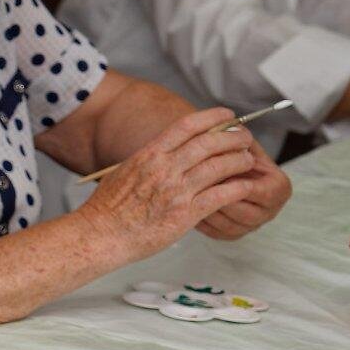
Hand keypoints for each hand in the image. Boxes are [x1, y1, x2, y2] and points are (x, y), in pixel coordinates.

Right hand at [77, 107, 257, 260]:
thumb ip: (148, 161)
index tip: (227, 115)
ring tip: (248, 160)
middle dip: (233, 137)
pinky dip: (237, 188)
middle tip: (245, 138)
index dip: (212, 117)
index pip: (187, 126)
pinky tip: (246, 186)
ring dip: (239, 160)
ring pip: (219, 166)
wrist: (101, 234)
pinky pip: (220, 196)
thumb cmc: (108, 207)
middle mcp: (164, 168)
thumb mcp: (124, 171)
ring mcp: (176, 190)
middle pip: (209, 143)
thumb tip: (163, 154)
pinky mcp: (185, 214)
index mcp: (149, 154)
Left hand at [195, 137, 289, 240]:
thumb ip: (238, 138)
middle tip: (194, 188)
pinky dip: (201, 221)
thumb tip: (229, 128)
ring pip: (227, 224)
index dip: (233, 182)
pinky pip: (216, 232)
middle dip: (217, 198)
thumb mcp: (241, 143)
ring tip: (188, 196)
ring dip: (206, 210)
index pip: (257, 190)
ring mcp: (251, 226)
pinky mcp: (233, 234)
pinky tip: (186, 207)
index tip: (213, 174)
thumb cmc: (234, 153)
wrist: (227, 170)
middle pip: (242, 212)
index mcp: (279, 188)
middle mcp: (269, 210)